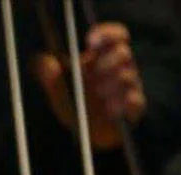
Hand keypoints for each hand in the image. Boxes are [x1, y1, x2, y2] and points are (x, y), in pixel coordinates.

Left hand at [32, 23, 146, 149]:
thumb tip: (44, 61)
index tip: (91, 41)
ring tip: (99, 95)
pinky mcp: (133, 107)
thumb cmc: (71, 104)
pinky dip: (123, 103)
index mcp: (102, 57)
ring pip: (128, 76)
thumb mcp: (56, 89)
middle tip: (95, 72)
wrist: (83, 135)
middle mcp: (118, 68)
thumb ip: (48, 74)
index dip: (107, 34)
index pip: (116, 36)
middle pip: (124, 52)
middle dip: (108, 61)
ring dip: (112, 85)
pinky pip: (136, 100)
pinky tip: (111, 109)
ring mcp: (128, 87)